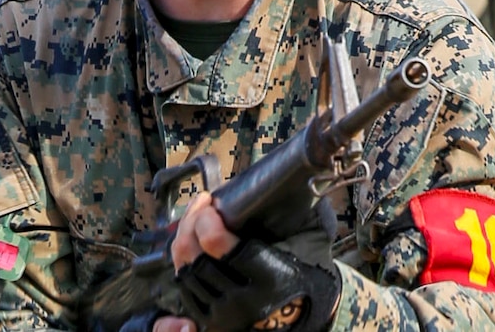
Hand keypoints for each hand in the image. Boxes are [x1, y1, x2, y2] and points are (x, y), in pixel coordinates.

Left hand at [168, 194, 340, 331]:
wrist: (305, 317)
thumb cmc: (309, 273)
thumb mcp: (311, 241)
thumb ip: (298, 212)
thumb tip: (292, 177)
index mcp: (270, 277)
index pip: (218, 246)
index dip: (205, 220)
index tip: (210, 201)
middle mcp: (243, 302)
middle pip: (197, 258)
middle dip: (191, 223)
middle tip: (200, 203)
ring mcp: (225, 316)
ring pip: (186, 273)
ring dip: (184, 240)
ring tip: (194, 218)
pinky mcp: (213, 324)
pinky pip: (185, 290)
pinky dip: (183, 264)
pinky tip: (191, 243)